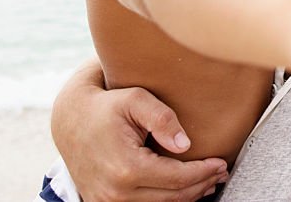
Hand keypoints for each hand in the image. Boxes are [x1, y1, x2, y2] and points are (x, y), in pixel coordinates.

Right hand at [51, 64, 228, 201]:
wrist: (70, 121)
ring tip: (208, 181)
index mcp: (126, 168)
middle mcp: (116, 192)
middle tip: (220, 171)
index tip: (220, 162)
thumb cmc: (106, 106)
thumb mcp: (135, 100)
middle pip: (173, 197)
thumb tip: (185, 144)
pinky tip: (183, 190)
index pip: (177, 178)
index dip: (203, 171)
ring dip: (188, 196)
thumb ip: (163, 118)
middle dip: (201, 185)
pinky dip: (168, 201)